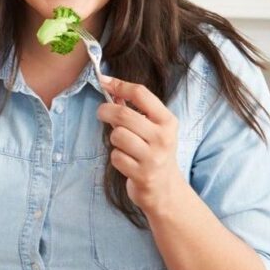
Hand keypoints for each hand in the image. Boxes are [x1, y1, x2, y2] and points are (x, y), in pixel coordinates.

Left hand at [96, 75, 187, 216]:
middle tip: (101, 112)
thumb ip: (135, 109)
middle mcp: (163, 137)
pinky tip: (126, 162)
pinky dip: (116, 158)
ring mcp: (153, 157)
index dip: (119, 84)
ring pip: (118, 136)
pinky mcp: (142, 175)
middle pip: (124, 115)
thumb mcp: (153, 128)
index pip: (141, 93)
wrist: (166, 189)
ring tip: (123, 145)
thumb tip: (111, 87)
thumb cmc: (154, 152)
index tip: (103, 80)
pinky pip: (116, 157)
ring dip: (114, 139)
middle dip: (106, 111)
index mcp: (167, 121)